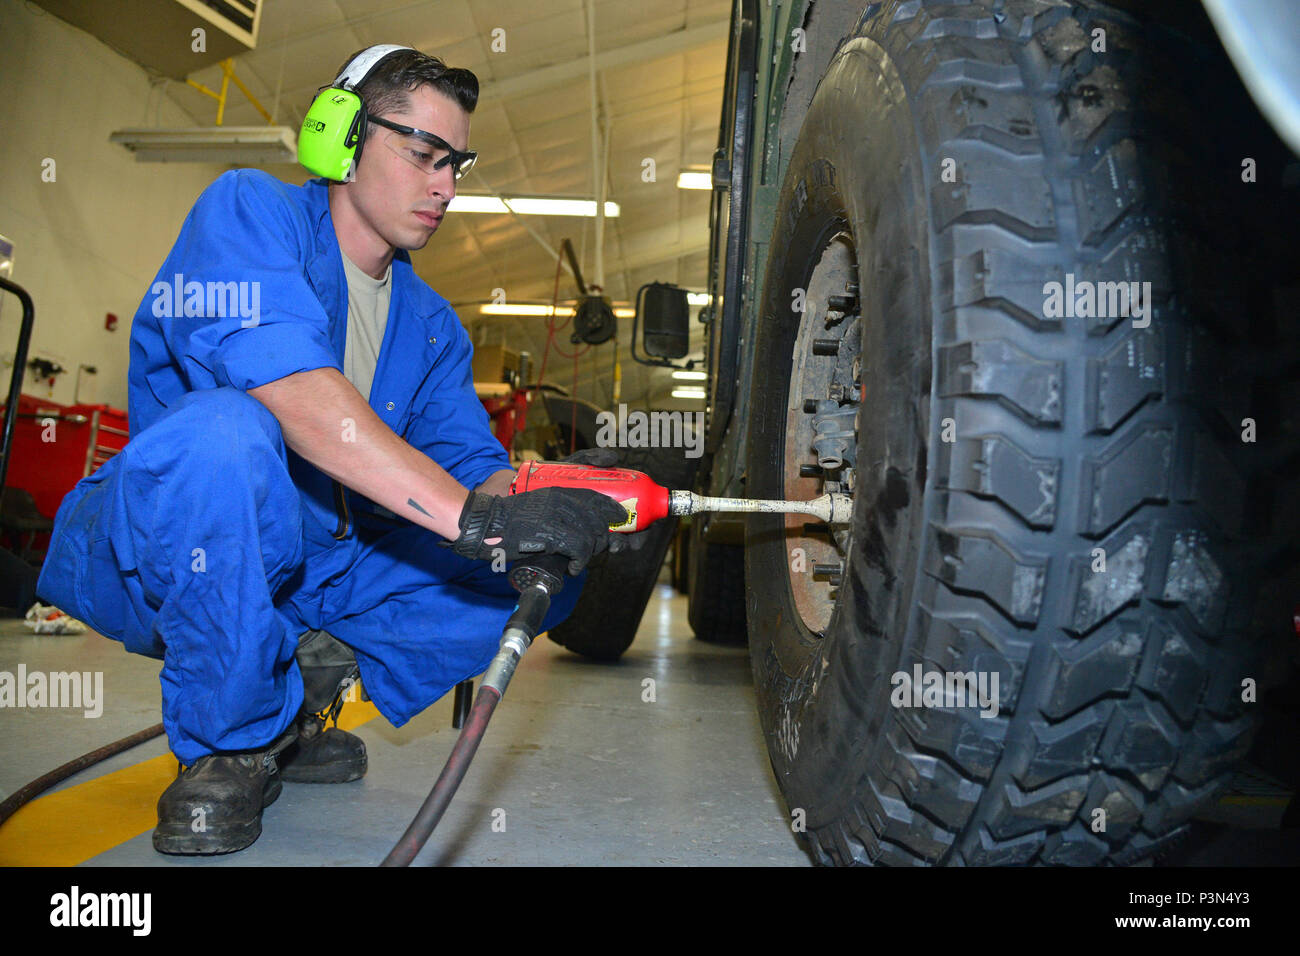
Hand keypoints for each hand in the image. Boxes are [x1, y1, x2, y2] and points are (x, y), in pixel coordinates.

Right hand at [450, 487, 630, 574]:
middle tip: (594, 550)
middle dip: (602, 537)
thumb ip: (555, 513)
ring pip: (591, 535)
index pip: (594, 497)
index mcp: (557, 492)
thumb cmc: (505, 520)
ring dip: (589, 552)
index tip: (619, 519)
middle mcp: (560, 501)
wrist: (483, 523)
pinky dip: (580, 561)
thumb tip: (574, 529)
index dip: (611, 509)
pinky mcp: (550, 534)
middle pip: (597, 518)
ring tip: (579, 561)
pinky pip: (579, 548)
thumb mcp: (534, 508)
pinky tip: (573, 567)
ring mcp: (556, 516)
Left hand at [559, 448, 654, 553]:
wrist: (530, 493)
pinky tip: (601, 549)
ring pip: (616, 541)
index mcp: (614, 497)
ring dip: (621, 546)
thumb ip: (592, 457)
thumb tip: (614, 459)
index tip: (649, 522)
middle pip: (633, 528)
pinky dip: (600, 551)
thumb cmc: (557, 476)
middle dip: (638, 538)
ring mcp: (594, 528)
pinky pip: (594, 549)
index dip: (649, 517)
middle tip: (634, 542)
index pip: (639, 508)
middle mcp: (606, 514)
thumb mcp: (576, 463)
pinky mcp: (579, 540)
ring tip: (615, 545)